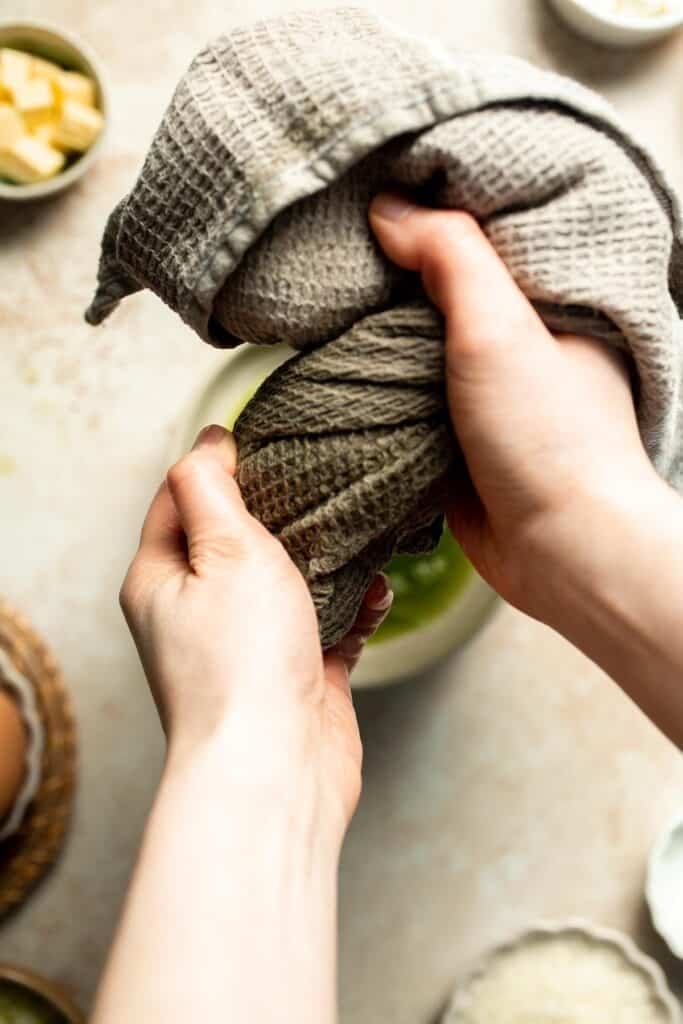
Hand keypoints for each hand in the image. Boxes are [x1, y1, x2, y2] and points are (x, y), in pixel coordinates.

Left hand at [120, 425, 391, 838]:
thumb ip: (208, 487)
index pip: (179, 498)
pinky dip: (353, 607)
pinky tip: (377, 596)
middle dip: (284, 512)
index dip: (217, 463)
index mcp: (162, 579)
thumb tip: (207, 444)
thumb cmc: (241, 663)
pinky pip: (328, 624)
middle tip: (322, 484)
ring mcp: (248, 645)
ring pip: (290, 581)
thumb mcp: (222, 550)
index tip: (263, 438)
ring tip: (360, 541)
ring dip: (329, 561)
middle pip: (240, 538)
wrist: (276, 769)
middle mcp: (198, 612)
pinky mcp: (296, 674)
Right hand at [369, 194, 656, 623]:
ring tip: (322, 294)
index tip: (374, 186)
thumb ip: (451, 256)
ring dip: (376, 329)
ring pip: (419, 341)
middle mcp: (519, 338)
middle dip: (391, 270)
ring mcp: (486, 389)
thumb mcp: (500, 327)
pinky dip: (376, 383)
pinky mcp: (456, 433)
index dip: (431, 204)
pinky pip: (406, 394)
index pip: (484, 229)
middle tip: (334, 239)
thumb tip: (390, 209)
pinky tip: (335, 360)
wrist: (559, 549)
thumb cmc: (550, 439)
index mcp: (549, 297)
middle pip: (444, 284)